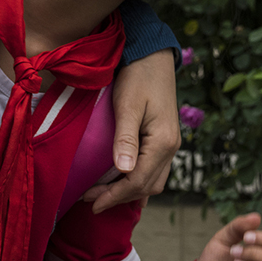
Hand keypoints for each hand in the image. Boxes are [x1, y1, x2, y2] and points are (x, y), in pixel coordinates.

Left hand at [84, 48, 178, 212]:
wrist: (153, 56)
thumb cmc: (137, 77)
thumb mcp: (128, 106)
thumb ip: (126, 138)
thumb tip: (123, 172)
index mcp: (163, 143)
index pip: (138, 182)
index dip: (114, 196)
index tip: (91, 204)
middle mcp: (171, 148)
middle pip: (147, 186)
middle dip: (119, 197)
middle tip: (90, 200)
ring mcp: (170, 144)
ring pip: (153, 180)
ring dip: (129, 191)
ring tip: (102, 194)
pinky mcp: (163, 138)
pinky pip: (154, 169)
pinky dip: (139, 181)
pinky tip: (124, 183)